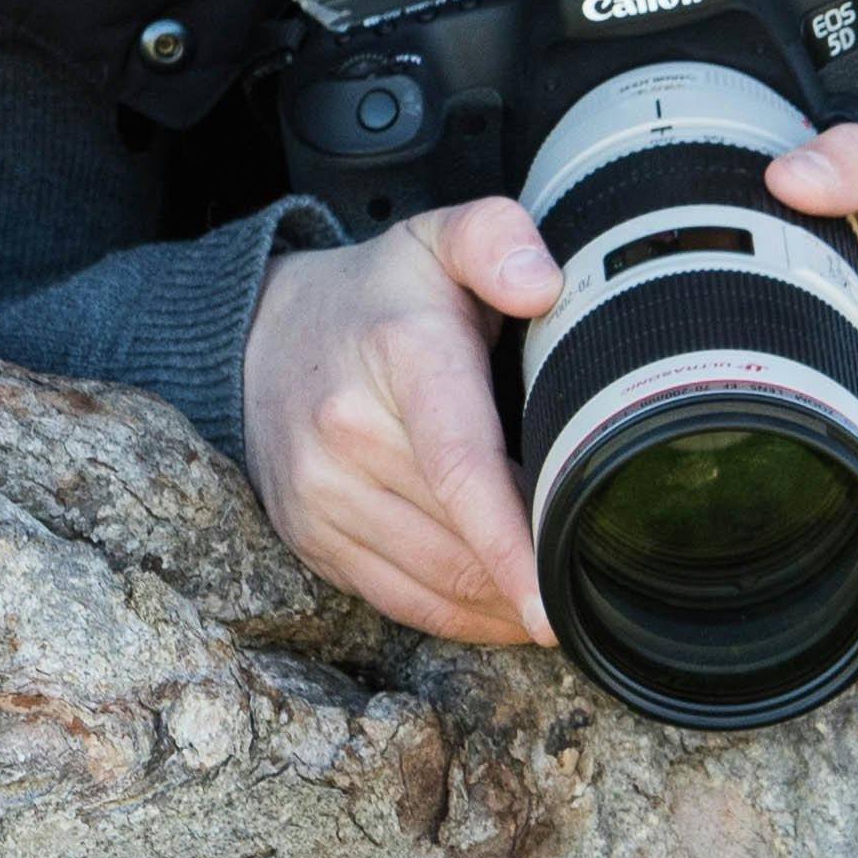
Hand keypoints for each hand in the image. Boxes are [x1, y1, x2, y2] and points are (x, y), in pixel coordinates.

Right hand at [241, 201, 566, 645]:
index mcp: (401, 357)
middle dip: (533, 575)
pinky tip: (503, 610)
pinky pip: (396, 601)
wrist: (261, 333)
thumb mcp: (439, 239)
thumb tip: (543, 283)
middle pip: (460, 542)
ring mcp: (318, 494)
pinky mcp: (308, 537)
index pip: (462, 467)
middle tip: (596, 577)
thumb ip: (497, 239)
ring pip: (432, 585)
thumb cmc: (381, 296)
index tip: (556, 600)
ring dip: (501, 608)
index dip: (513, 544)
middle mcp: (346, 434)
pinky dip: (458, 618)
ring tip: (558, 601)